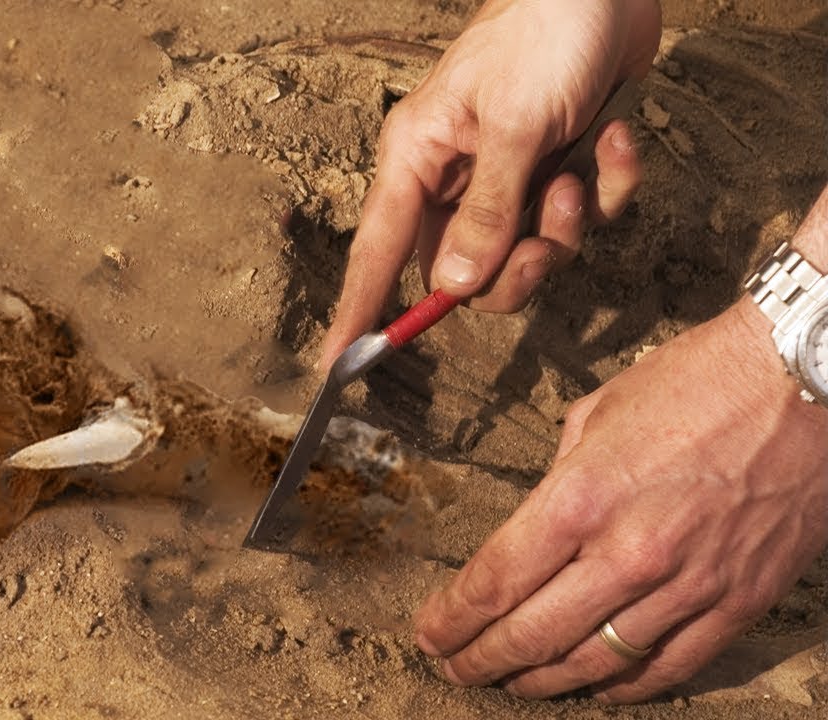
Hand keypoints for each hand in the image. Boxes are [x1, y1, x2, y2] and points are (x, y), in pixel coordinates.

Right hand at [321, 0, 661, 367]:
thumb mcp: (517, 127)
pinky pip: (579, 215)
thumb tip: (452, 287)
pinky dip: (605, 186)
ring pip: (526, 252)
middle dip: (514, 268)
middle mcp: (455, 176)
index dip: (357, 311)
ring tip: (577, 171)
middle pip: (466, 272)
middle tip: (543, 242)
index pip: (375, 252)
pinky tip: (613, 138)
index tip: (336, 365)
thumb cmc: (545, 35)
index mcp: (419, 159)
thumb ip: (488, 214)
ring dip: (566, 225)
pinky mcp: (557, 168)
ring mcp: (508, 176)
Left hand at [413, 299, 827, 701]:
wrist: (807, 382)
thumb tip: (541, 521)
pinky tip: (593, 684)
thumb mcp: (597, 413)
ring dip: (541, 680)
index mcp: (581, 498)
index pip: (494, 581)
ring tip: (510, 681)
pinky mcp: (736, 602)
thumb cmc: (698, 382)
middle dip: (480, 659)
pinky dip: (622, 685)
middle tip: (454, 669)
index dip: (452, 618)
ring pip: (594, 662)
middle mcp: (628, 553)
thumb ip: (561, 478)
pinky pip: (668, 667)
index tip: (429, 633)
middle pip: (531, 634)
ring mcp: (686, 586)